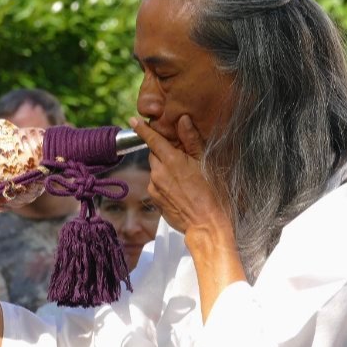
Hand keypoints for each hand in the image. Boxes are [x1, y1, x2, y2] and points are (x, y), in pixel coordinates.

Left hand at [130, 115, 229, 234]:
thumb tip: (183, 120)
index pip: (153, 140)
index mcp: (171, 160)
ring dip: (165, 169)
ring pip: (156, 171)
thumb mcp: (206, 163)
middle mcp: (158, 173)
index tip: (133, 120)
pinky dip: (165, 183)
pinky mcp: (155, 201)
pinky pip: (157, 186)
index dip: (143, 129)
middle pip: (154, 155)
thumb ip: (192, 140)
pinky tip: (181, 190)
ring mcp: (154, 189)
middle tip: (180, 156)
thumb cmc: (212, 194)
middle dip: (163, 152)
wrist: (207, 225)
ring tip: (184, 178)